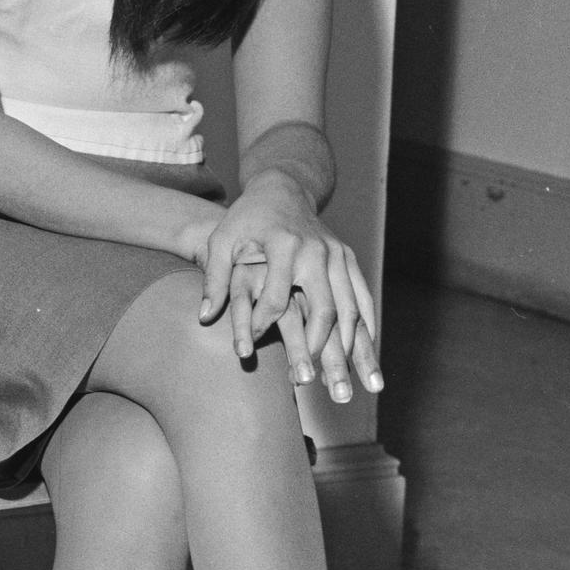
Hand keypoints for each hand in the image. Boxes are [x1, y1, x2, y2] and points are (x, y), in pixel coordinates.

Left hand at [197, 173, 380, 400]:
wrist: (282, 188)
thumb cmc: (246, 219)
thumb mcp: (222, 242)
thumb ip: (214, 279)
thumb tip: (203, 317)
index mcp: (282, 247)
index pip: (276, 298)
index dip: (261, 327)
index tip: (249, 350)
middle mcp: (316, 252)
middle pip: (324, 309)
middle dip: (319, 349)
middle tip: (311, 380)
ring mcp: (337, 255)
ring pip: (351, 308)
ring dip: (353, 346)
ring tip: (351, 379)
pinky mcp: (348, 258)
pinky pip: (362, 296)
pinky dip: (366, 325)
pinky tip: (366, 350)